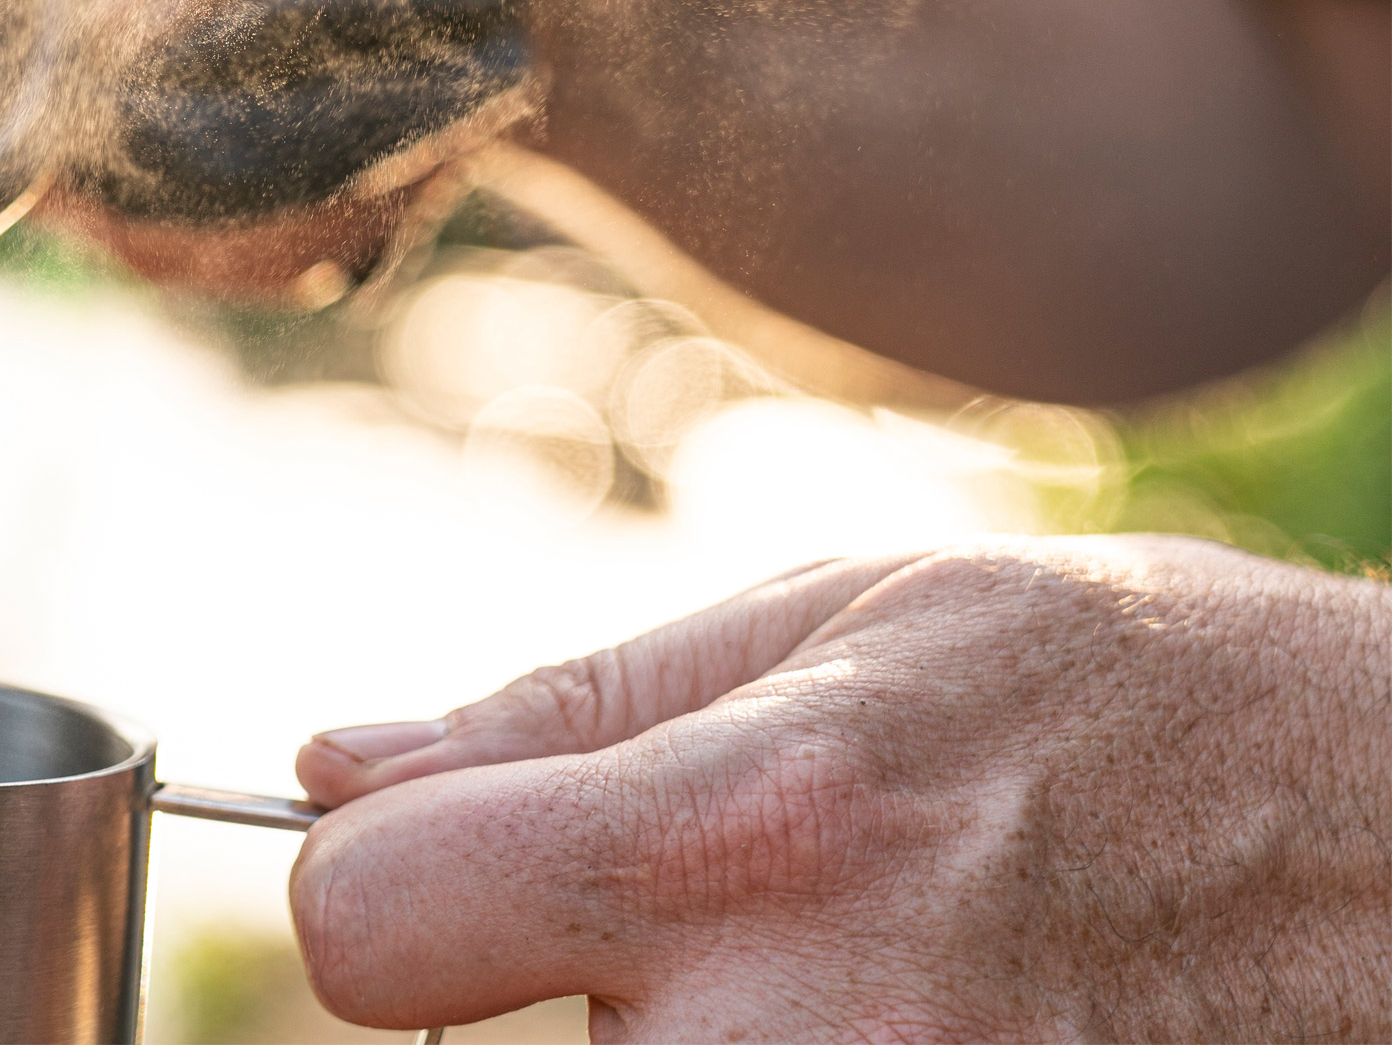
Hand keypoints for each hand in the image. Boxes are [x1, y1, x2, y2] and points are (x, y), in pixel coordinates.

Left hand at [288, 537, 1391, 1037]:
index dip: (376, 886)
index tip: (456, 869)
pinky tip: (878, 1026)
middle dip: (537, 998)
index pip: (362, 925)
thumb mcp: (844, 618)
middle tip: (688, 934)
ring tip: (813, 974)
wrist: (1389, 854)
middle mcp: (788, 1038)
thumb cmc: (1118, 699)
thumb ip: (565, 707)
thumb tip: (335, 768)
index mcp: (740, 833)